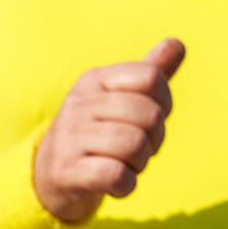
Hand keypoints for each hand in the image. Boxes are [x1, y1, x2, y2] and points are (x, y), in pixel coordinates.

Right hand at [33, 37, 186, 222]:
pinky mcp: (67, 171)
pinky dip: (127, 185)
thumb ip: (150, 72)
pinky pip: (116, 175)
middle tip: (138, 147)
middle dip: (155, 138)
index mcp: (95, 79)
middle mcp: (79, 104)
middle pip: (149, 114)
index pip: (151, 78)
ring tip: (126, 164)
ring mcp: (70, 137)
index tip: (150, 118)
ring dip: (140, 163)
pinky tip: (117, 183)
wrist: (50, 174)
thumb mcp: (121, 97)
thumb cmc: (98, 132)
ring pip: (135, 145)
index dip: (165, 103)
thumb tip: (177, 43)